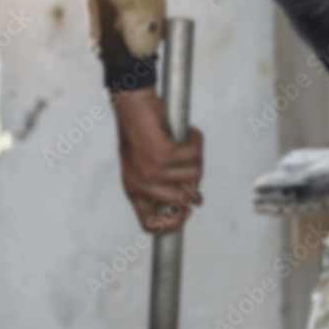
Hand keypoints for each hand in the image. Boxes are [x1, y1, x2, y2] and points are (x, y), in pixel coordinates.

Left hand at [112, 88, 202, 232]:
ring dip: (197, 156)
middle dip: (195, 181)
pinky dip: (196, 140)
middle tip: (193, 164)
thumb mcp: (144, 164)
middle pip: (184, 199)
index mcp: (133, 190)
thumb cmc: (140, 131)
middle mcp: (141, 185)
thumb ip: (162, 184)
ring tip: (187, 143)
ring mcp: (152, 171)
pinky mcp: (163, 154)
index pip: (150, 224)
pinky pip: (194, 155)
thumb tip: (194, 201)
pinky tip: (188, 132)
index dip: (173, 224)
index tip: (187, 212)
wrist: (131, 104)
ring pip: (194, 175)